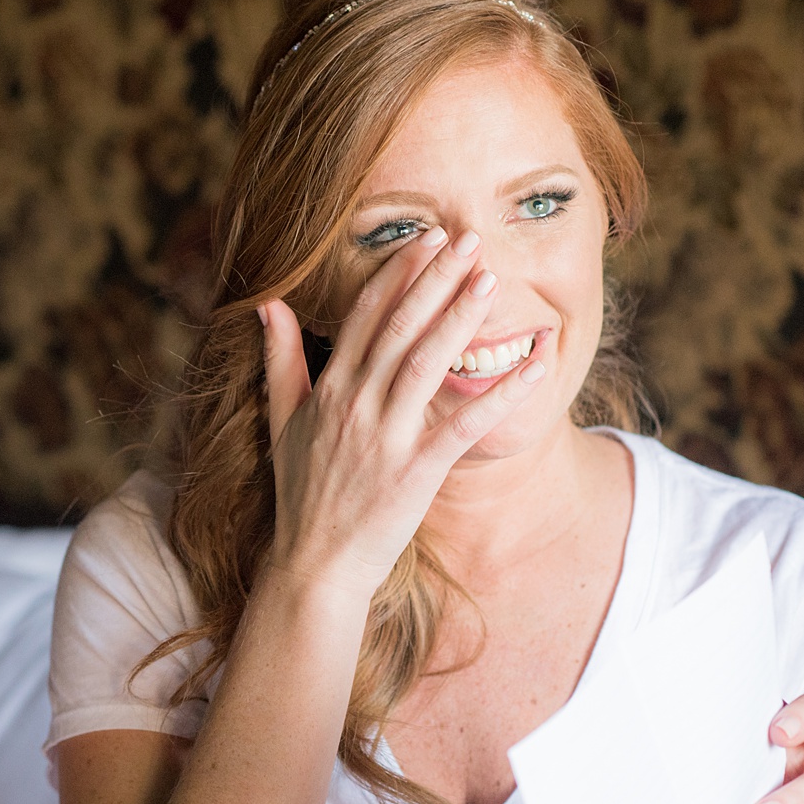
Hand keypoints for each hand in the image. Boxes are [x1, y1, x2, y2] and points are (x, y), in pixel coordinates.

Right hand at [256, 227, 544, 599]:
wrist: (316, 564)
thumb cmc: (302, 493)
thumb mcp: (281, 420)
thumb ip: (279, 359)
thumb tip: (269, 304)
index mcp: (328, 389)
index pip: (364, 316)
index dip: (396, 274)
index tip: (425, 239)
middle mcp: (355, 405)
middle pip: (399, 328)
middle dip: (434, 279)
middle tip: (468, 239)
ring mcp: (385, 438)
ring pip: (425, 363)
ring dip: (459, 318)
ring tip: (490, 279)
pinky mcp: (416, 472)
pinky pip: (464, 424)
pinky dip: (500, 393)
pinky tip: (534, 366)